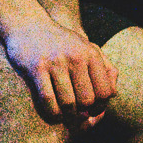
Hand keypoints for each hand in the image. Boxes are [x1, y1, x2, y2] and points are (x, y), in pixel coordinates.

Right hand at [2, 19, 117, 127]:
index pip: (105, 92)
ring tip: (65, 117)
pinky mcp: (36, 68)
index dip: (100, 107)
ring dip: (67, 116)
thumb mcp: (87, 48)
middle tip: (76, 115)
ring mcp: (56, 62)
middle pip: (87, 100)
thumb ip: (105, 68)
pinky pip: (48, 99)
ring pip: (68, 103)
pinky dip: (52, 113)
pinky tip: (53, 115)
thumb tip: (113, 94)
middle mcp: (76, 57)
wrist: (28, 25)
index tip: (91, 110)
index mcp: (91, 54)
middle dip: (82, 113)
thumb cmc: (61, 43)